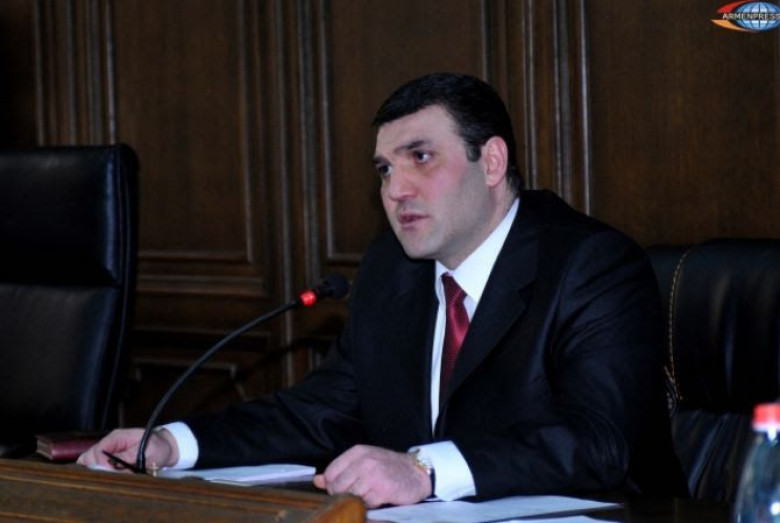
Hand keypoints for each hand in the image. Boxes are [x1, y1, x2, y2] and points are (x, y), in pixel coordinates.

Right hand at [76, 428, 178, 471]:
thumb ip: (129, 457)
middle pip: (89, 458)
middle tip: (108, 478)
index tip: (109, 473)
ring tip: (111, 479)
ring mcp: (109, 454)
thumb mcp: (147, 450)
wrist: (166, 448)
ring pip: (92, 466)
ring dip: (99, 474)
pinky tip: (112, 480)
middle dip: (96, 470)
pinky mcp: (112, 463)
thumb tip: (113, 467)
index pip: (97, 450)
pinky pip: (100, 471)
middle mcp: (110, 445)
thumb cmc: (158, 446)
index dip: (100, 464)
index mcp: (116, 437)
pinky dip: (103, 476)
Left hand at [313, 445, 431, 507]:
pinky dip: (368, 505)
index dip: (332, 485)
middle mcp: (364, 461)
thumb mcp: (364, 462)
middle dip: (343, 495)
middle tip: (356, 495)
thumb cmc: (388, 467)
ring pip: (350, 496)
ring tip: (366, 497)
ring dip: (356, 501)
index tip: (342, 489)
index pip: (331, 472)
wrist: (417, 472)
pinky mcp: (383, 490)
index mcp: (357, 452)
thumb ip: (340, 471)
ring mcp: (374, 475)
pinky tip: (376, 500)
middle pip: (337, 486)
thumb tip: (317, 480)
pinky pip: (365, 504)